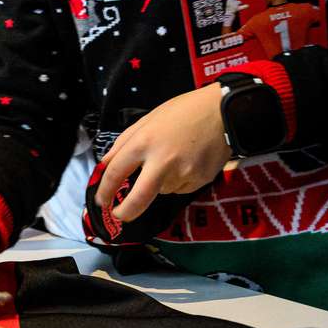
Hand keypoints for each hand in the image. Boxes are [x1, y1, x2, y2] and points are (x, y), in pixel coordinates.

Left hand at [94, 83, 229, 222]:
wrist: (225, 112)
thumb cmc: (183, 111)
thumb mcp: (147, 119)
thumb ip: (124, 142)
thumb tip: (106, 163)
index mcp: (144, 142)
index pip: (115, 172)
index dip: (104, 190)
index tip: (102, 200)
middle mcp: (162, 161)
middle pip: (138, 198)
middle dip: (126, 212)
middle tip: (120, 215)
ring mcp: (183, 173)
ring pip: (162, 190)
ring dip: (159, 182)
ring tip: (172, 157)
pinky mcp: (200, 181)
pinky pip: (180, 187)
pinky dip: (177, 180)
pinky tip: (187, 161)